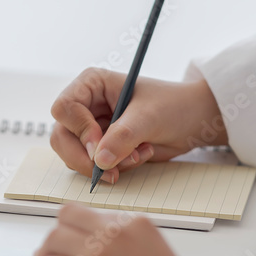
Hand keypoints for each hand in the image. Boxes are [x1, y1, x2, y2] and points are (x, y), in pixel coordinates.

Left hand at [21, 204, 231, 255]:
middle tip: (52, 248)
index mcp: (133, 222)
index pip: (89, 212)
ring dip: (44, 252)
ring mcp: (95, 253)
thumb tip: (105, 246)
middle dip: (57, 234)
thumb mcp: (157, 250)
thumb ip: (130, 241)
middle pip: (66, 219)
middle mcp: (112, 231)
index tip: (69, 232)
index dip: (75, 225)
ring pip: (51, 241)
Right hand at [50, 68, 224, 184]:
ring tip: (137, 155)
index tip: (100, 147)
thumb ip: (122, 136)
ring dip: (106, 164)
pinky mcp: (101, 147)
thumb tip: (100, 160)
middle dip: (85, 158)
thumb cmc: (173, 105)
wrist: (193, 121)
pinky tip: (140, 156)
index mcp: (91, 84)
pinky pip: (94, 166)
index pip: (64, 108)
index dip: (79, 130)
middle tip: (111, 171)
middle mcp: (86, 106)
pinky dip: (116, 168)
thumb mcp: (148, 117)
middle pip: (62, 137)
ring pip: (75, 156)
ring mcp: (92, 128)